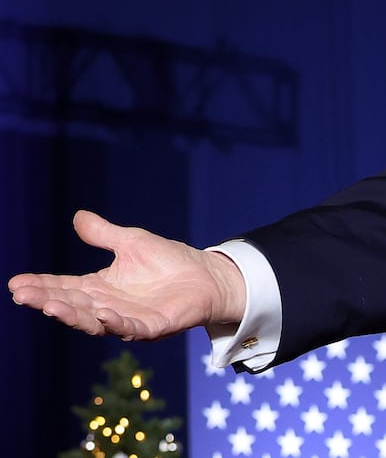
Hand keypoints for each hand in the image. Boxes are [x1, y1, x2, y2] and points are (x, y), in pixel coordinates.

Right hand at [8, 210, 246, 339]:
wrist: (208, 275)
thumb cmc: (169, 261)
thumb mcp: (132, 242)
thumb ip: (104, 234)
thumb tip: (78, 216)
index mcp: (100, 287)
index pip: (64, 286)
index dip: (41, 285)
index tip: (16, 283)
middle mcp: (108, 306)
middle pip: (72, 305)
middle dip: (46, 300)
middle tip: (23, 294)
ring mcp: (129, 318)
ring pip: (94, 321)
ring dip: (73, 315)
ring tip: (50, 305)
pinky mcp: (153, 326)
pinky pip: (131, 327)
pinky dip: (115, 322)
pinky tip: (101, 314)